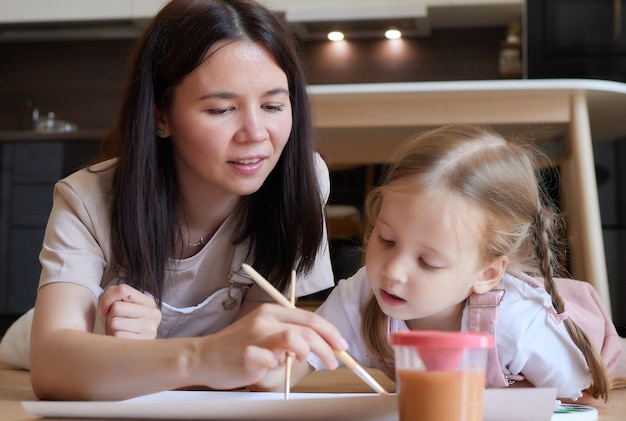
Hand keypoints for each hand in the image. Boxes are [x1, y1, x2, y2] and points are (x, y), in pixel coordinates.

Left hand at [98, 284, 161, 338]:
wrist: (129, 349)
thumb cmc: (123, 325)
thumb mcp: (120, 305)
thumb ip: (113, 295)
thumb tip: (105, 309)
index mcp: (149, 302)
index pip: (123, 290)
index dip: (108, 299)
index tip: (106, 309)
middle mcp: (153, 314)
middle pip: (117, 307)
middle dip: (111, 316)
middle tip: (116, 322)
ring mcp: (150, 329)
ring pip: (115, 322)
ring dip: (112, 328)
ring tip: (119, 330)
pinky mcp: (143, 342)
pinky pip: (118, 335)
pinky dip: (115, 338)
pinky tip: (122, 339)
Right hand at [194, 303, 346, 389]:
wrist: (203, 357)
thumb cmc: (237, 348)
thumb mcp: (264, 333)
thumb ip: (288, 336)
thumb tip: (322, 347)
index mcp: (272, 311)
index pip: (310, 318)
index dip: (330, 332)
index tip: (341, 346)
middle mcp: (265, 319)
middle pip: (308, 328)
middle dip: (327, 346)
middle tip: (334, 362)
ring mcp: (256, 335)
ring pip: (295, 337)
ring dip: (308, 352)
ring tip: (306, 362)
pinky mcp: (247, 353)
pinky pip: (270, 359)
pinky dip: (278, 365)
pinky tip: (273, 367)